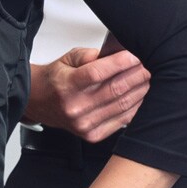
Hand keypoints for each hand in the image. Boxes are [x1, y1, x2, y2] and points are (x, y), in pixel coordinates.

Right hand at [24, 47, 150, 140]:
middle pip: (115, 90)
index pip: (98, 73)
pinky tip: (139, 96)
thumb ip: (89, 55)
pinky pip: (121, 120)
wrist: (39, 103)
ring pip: (122, 105)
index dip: (121, 63)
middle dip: (136, 75)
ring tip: (146, 79)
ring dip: (139, 90)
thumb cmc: (56, 80)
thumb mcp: (67, 59)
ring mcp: (84, 124)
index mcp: (67, 85)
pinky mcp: (92, 135)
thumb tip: (115, 52)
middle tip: (146, 66)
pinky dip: (135, 107)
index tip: (135, 56)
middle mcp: (75, 107)